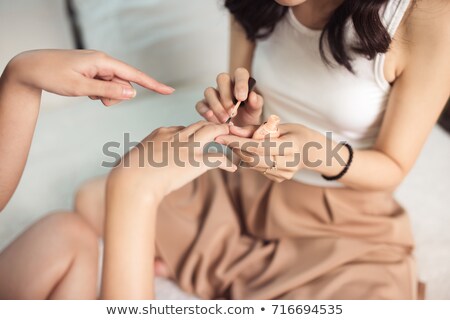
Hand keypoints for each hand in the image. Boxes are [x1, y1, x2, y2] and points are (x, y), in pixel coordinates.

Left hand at [4, 49, 173, 105]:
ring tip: (86, 93)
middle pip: (124, 84)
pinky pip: (104, 86)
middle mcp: (103, 62)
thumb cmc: (52, 75)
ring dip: (105, 96)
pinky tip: (84, 90)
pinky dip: (98, 93)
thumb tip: (131, 93)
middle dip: (115, 96)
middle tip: (95, 98)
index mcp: (103, 62)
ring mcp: (98, 66)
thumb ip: (108, 91)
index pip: (134, 75)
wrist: (30, 68)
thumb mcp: (80, 88)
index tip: (169, 91)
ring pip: (114, 87)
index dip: (153, 84)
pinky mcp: (92, 71)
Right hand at [110, 122, 236, 201]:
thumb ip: (143, 156)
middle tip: (222, 130)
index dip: (192, 133)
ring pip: (212, 131)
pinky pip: (218, 157)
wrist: (133, 181)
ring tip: (233, 138)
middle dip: (212, 126)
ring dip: (224, 133)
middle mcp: (177, 135)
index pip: (181, 128)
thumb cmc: (127, 174)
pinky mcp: (195, 160)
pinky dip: (228, 162)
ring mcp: (187, 146)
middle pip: (200, 124)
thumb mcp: (134, 158)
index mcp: (161, 132)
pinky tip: (233, 167)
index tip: (197, 139)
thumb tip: (135, 164)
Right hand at [196, 68, 262, 125]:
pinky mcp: (205, 105)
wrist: (241, 130)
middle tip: (233, 112)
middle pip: (221, 79)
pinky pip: (200, 104)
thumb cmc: (249, 116)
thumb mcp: (256, 111)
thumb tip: (252, 95)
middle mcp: (226, 85)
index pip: (240, 73)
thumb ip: (256, 103)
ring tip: (224, 119)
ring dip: (216, 106)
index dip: (240, 83)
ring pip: (209, 91)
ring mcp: (214, 94)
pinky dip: (204, 110)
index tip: (242, 98)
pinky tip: (211, 117)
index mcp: (241, 82)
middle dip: (226, 96)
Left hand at [216, 121, 313, 182]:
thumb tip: (231, 129)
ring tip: (234, 142)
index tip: (220, 136)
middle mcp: (287, 163)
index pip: (256, 146)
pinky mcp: (279, 179)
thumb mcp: (279, 126)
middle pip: (252, 157)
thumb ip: (255, 128)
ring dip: (240, 153)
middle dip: (235, 147)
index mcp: (290, 146)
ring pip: (253, 164)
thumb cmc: (295, 133)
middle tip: (223, 138)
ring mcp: (283, 173)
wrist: (313, 152)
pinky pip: (258, 169)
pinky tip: (250, 152)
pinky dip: (250, 159)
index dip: (236, 141)